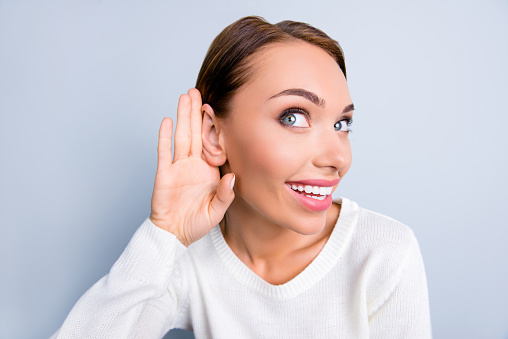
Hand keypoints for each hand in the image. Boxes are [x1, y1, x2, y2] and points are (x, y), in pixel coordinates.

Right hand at [149, 88, 234, 246]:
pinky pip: (164, 152)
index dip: (213, 126)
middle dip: (196, 112)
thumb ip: (225, 195)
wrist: (174, 234)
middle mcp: (194, 164)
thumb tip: (232, 178)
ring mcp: (178, 167)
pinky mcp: (164, 174)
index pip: (212, 143)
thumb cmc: (197, 223)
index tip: (217, 108)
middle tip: (197, 91)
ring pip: (181, 136)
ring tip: (185, 97)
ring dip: (183, 117)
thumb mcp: (217, 211)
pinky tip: (167, 121)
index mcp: (209, 170)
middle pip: (195, 133)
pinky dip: (165, 137)